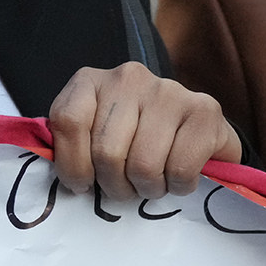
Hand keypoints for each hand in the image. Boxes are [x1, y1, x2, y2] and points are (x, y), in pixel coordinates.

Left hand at [48, 62, 241, 199]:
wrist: (196, 134)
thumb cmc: (134, 142)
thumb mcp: (90, 138)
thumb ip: (71, 147)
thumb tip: (60, 173)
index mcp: (91, 80)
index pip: (68, 120)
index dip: (73, 166)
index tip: (85, 183)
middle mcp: (130, 77)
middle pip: (106, 152)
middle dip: (116, 186)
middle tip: (127, 185)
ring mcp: (169, 90)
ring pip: (143, 164)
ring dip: (148, 188)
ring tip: (153, 181)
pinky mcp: (205, 110)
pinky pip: (180, 169)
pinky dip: (178, 185)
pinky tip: (178, 176)